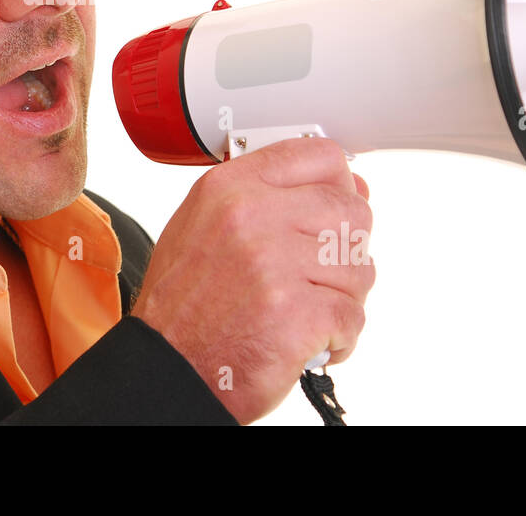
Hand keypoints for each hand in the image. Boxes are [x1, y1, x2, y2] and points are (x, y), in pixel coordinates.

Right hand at [130, 136, 373, 423]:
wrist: (167, 369)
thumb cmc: (181, 305)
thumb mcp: (201, 225)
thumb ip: (262, 197)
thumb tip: (336, 189)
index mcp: (228, 188)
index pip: (319, 156)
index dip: (342, 183)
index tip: (338, 204)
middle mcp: (251, 218)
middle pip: (352, 211)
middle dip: (347, 249)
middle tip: (320, 273)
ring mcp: (275, 265)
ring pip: (359, 267)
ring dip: (342, 297)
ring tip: (306, 310)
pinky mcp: (297, 313)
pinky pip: (353, 315)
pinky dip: (339, 337)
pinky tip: (308, 339)